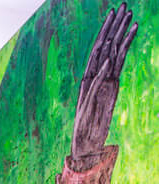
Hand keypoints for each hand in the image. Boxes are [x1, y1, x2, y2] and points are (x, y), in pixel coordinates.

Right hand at [72, 4, 135, 163]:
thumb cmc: (93, 128)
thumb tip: (111, 70)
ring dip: (113, 40)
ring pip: (102, 60)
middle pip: (103, 48)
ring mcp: (90, 91)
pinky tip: (110, 56)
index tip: (120, 15)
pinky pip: (97, 84)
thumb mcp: (104, 100)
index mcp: (94, 78)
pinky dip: (103, 70)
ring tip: (123, 21)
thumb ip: (106, 84)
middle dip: (113, 26)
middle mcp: (91, 80)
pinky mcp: (90, 103)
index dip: (112, 31)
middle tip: (122, 7)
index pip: (104, 49)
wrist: (83, 148)